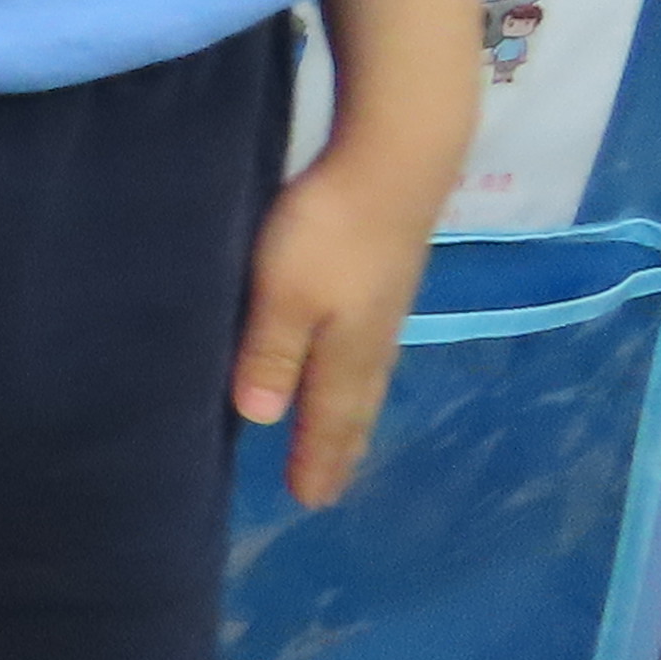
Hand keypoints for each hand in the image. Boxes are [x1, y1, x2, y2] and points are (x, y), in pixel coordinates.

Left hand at [235, 154, 439, 505]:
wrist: (397, 159)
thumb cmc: (330, 230)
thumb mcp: (285, 293)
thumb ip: (272, 352)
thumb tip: (263, 420)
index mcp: (349, 351)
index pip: (330, 419)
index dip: (319, 459)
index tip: (309, 501)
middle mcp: (375, 337)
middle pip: (355, 405)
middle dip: (340, 446)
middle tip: (330, 484)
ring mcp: (387, 304)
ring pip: (368, 376)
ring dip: (352, 412)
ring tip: (343, 438)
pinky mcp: (389, 272)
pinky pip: (372, 345)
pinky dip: (360, 372)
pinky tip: (355, 360)